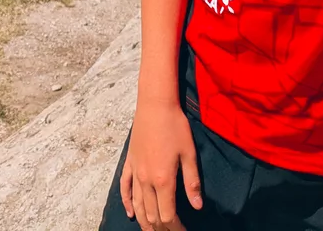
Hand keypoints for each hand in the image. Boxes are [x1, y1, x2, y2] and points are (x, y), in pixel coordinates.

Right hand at [120, 101, 201, 228]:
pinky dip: (127, 204)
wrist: (155, 104)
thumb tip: (198, 206)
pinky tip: (131, 214)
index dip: (176, 229)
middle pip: (152, 215)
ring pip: (137, 207)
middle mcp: (146, 180)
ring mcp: (136, 172)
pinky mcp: (129, 163)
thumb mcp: (189, 153)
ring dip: (145, 223)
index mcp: (163, 179)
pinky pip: (125, 188)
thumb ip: (192, 182)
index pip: (167, 216)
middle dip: (162, 229)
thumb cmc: (175, 126)